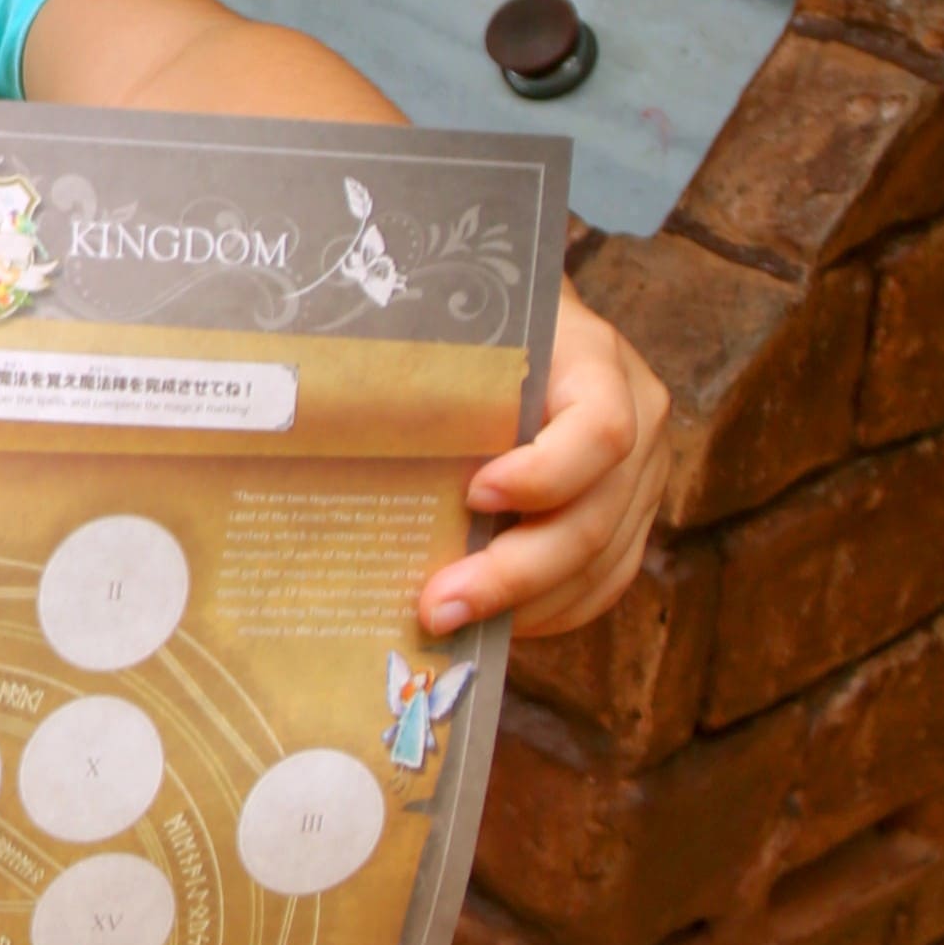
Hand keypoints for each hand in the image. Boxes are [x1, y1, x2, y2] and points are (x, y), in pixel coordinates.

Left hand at [420, 280, 669, 639]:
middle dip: (514, 572)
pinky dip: (548, 609)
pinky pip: (603, 581)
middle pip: (594, 517)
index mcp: (595, 362)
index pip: (599, 429)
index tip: (473, 495)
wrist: (532, 324)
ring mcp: (643, 474)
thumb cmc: (481, 330)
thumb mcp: (462, 331)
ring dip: (525, 604)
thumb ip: (419, 368)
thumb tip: (301, 407)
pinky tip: (492, 619)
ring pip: (602, 563)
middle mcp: (638, 419)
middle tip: (438, 603)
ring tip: (450, 620)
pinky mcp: (633, 517)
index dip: (544, 475)